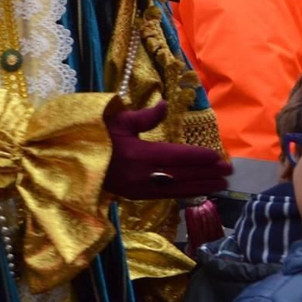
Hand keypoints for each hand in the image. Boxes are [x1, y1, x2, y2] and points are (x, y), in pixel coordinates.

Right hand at [104, 102, 232, 199]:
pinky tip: (198, 191)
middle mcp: (143, 175)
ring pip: (177, 188)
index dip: (198, 157)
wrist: (72, 165)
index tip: (218, 156)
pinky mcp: (136, 196)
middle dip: (207, 173)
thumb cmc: (94, 137)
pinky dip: (185, 193)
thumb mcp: (117, 121)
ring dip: (201, 186)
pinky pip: (166, 195)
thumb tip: (166, 105)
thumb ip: (144, 117)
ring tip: (221, 185)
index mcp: (139, 154)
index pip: (176, 156)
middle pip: (182, 174)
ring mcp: (139, 189)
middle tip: (229, 171)